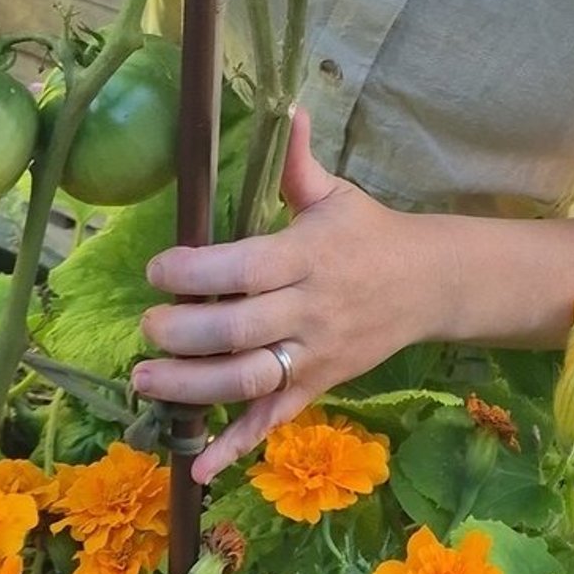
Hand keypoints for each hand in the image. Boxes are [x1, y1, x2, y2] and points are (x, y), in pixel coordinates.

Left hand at [134, 110, 449, 480]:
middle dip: (182, 334)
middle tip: (147, 328)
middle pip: (238, 332)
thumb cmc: (369, 234)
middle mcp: (309, 310)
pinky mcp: (316, 387)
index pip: (244, 269)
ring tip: (145, 380)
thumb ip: (298, 163)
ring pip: (247, 380)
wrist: (429, 286)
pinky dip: (235, 448)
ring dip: (190, 388)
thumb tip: (286, 107)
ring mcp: (313, 356)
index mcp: (308, 256)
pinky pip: (273, 421)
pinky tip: (196, 467)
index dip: (194, 273)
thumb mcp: (336, 195)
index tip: (157, 269)